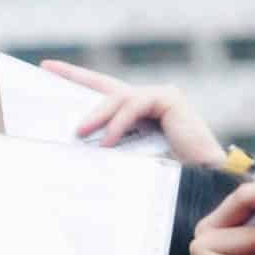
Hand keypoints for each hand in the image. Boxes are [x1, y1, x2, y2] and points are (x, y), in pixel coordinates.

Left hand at [40, 60, 229, 164]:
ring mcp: (161, 97)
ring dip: (97, 116)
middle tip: (48, 69)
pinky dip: (119, 123)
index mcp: (139, 116)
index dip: (77, 80)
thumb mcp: (129, 162)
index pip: (104, 94)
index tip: (49, 69)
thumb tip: (76, 149)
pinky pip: (135, 105)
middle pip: (106, 86)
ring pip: (119, 97)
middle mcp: (150, 100)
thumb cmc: (171, 179)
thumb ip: (110, 151)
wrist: (205, 185)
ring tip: (79, 134)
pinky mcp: (170, 99)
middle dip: (76, 77)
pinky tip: (108, 142)